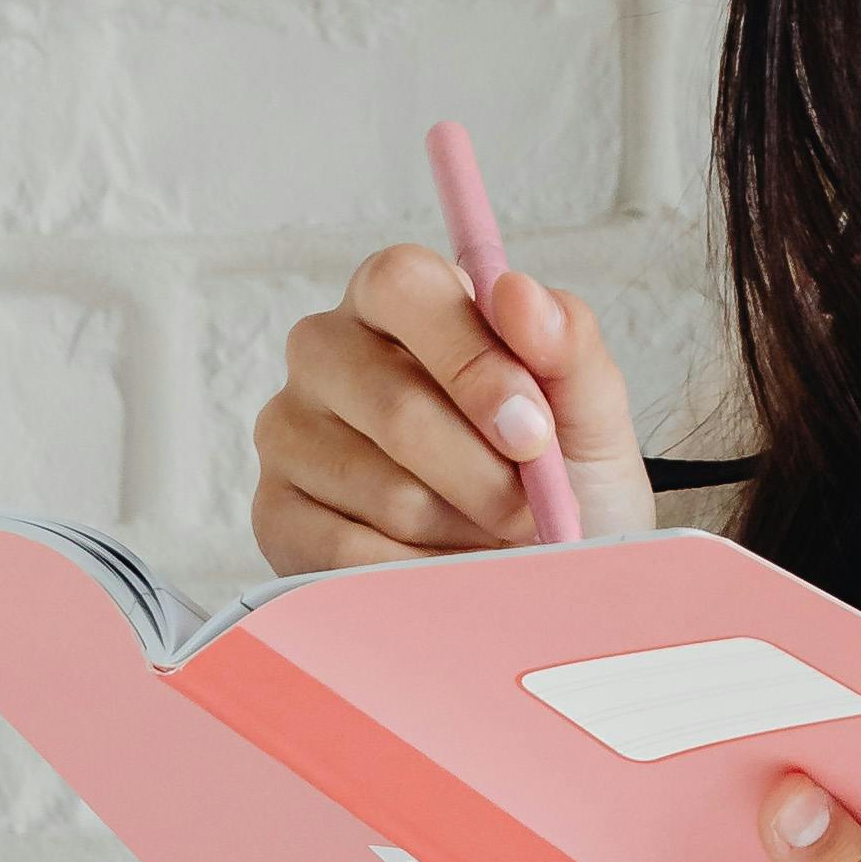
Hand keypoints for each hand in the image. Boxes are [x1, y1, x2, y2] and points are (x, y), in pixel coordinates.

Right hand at [251, 237, 651, 571]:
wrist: (543, 563)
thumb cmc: (554, 466)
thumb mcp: (584, 403)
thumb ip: (566, 341)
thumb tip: (518, 294)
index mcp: (396, 296)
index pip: (403, 287)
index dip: (471, 361)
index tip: (533, 431)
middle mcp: (326, 351)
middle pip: (395, 406)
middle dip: (486, 475)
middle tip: (533, 509)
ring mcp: (289, 431)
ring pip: (385, 492)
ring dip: (464, 529)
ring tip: (493, 534)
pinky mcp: (276, 513)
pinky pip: (348, 555)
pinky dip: (422, 574)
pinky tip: (449, 565)